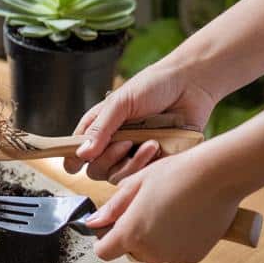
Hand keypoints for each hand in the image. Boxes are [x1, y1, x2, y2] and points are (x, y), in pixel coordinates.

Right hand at [63, 60, 219, 182]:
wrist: (190, 85)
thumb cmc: (153, 86)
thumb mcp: (120, 103)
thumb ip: (100, 128)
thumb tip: (82, 154)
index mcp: (99, 127)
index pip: (76, 151)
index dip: (73, 160)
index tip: (75, 164)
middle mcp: (112, 144)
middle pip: (95, 170)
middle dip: (108, 159)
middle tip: (125, 142)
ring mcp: (132, 155)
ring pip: (118, 177)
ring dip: (132, 162)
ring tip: (150, 142)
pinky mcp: (153, 163)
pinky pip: (141, 177)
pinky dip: (147, 165)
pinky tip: (158, 146)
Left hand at [83, 152, 241, 262]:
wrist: (217, 176)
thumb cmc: (175, 174)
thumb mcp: (136, 184)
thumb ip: (113, 208)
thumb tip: (94, 223)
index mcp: (131, 233)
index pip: (104, 252)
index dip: (105, 239)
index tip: (111, 225)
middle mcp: (151, 251)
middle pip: (130, 252)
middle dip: (132, 236)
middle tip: (144, 209)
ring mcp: (174, 256)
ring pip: (154, 253)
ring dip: (154, 239)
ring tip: (167, 209)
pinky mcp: (194, 256)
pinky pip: (176, 253)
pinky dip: (176, 241)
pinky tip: (185, 218)